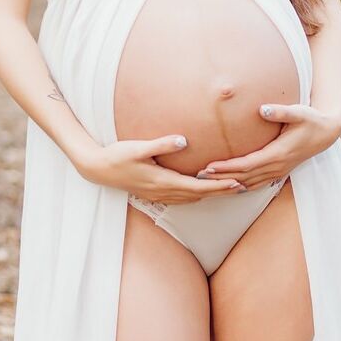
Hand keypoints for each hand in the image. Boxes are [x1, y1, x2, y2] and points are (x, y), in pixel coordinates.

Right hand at [73, 133, 246, 203]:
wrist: (97, 169)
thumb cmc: (117, 155)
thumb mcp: (138, 147)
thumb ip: (161, 144)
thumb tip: (184, 140)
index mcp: (162, 181)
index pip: (198, 187)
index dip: (218, 186)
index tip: (237, 182)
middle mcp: (163, 191)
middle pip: (199, 196)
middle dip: (221, 192)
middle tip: (243, 187)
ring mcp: (158, 195)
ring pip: (191, 199)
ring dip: (210, 195)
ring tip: (227, 189)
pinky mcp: (154, 193)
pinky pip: (181, 199)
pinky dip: (196, 196)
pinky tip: (201, 191)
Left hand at [196, 103, 340, 189]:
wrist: (327, 133)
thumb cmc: (311, 120)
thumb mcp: (299, 112)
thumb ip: (281, 111)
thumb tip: (262, 109)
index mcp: (278, 153)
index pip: (246, 164)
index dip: (227, 167)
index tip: (208, 166)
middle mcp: (277, 166)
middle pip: (244, 177)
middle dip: (221, 178)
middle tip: (197, 176)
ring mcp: (278, 171)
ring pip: (249, 184)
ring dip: (228, 184)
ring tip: (207, 183)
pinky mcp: (279, 171)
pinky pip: (257, 184)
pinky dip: (242, 186)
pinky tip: (230, 186)